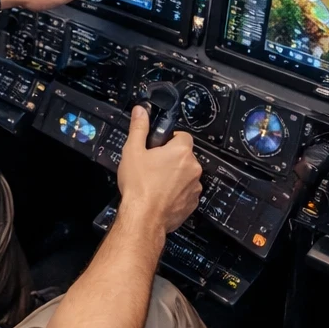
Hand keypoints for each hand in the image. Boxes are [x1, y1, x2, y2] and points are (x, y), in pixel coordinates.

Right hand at [116, 105, 201, 234]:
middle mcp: (194, 168)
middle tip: (152, 167)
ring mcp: (195, 187)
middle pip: (185, 156)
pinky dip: (177, 193)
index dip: (169, 140)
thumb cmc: (138, 184)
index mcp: (181, 151)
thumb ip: (139, 128)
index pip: (183, 136)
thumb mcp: (133, 151)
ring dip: (176, 176)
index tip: (157, 148)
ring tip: (156, 184)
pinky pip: (186, 192)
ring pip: (186, 175)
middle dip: (172, 159)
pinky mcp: (193, 204)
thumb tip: (141, 109)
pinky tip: (161, 197)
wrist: (143, 218)